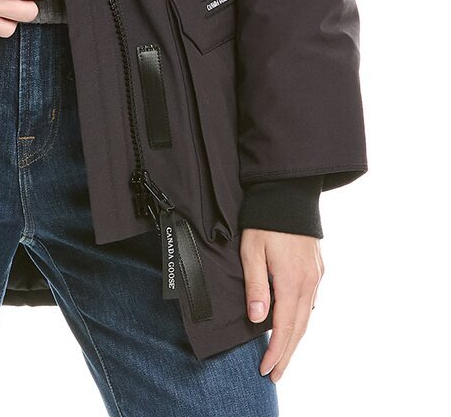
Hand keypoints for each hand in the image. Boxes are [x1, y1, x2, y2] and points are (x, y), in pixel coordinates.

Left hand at [240, 228, 323, 382]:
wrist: (289, 193)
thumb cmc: (265, 220)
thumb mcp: (252, 250)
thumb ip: (256, 286)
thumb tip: (259, 319)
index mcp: (292, 281)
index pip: (284, 327)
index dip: (276, 352)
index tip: (267, 370)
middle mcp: (309, 283)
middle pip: (299, 329)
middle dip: (287, 354)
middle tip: (275, 376)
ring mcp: (316, 276)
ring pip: (307, 317)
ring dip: (295, 340)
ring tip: (283, 357)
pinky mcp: (317, 268)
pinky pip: (311, 302)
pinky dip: (301, 320)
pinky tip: (294, 325)